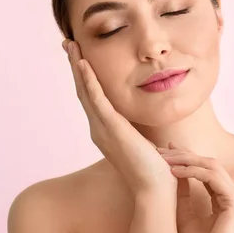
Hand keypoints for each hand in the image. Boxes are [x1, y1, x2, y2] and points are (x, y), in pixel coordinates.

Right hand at [63, 40, 175, 194]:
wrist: (156, 189)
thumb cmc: (156, 171)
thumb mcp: (149, 148)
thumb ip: (148, 140)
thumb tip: (165, 141)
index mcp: (107, 131)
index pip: (92, 97)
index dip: (85, 76)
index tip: (80, 57)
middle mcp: (99, 128)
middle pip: (83, 90)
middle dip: (75, 65)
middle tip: (68, 43)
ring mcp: (102, 128)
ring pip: (85, 91)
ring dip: (77, 66)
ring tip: (71, 45)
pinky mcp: (111, 127)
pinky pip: (96, 99)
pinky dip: (88, 80)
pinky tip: (82, 63)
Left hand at [158, 143, 233, 232]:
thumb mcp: (182, 214)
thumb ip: (181, 193)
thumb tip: (173, 170)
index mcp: (223, 198)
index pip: (206, 169)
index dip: (187, 156)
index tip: (166, 149)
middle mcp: (232, 196)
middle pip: (209, 163)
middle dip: (184, 154)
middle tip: (162, 149)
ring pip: (212, 166)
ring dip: (186, 159)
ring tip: (165, 159)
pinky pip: (213, 177)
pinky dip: (193, 171)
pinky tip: (175, 172)